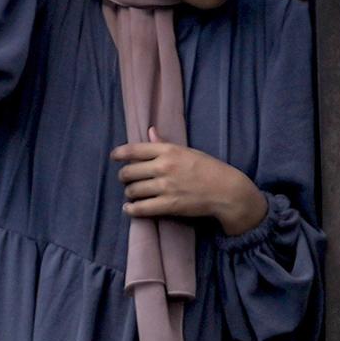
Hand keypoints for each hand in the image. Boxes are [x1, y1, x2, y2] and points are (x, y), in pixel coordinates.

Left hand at [113, 139, 268, 236]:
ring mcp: (166, 187)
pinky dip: (131, 209)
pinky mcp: (169, 205)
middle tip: (127, 180)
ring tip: (131, 194)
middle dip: (124, 177)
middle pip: (129, 172)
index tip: (113, 157)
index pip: (134, 149)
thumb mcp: (187, 150)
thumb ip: (164, 143)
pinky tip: (129, 209)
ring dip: (128, 193)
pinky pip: (141, 208)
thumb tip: (150, 130)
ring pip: (132, 190)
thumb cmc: (208, 168)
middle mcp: (164, 167)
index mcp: (168, 150)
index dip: (119, 153)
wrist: (226, 190)